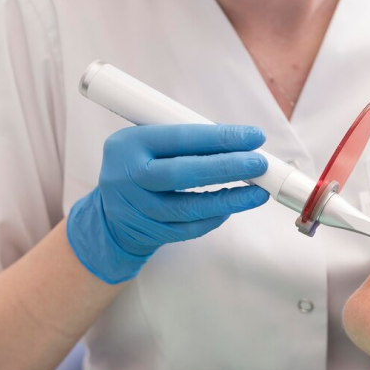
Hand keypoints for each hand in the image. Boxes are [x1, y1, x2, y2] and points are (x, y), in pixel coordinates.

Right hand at [67, 124, 269, 283]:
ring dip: (229, 199)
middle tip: (259, 164)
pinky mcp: (148, 232)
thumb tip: (241, 142)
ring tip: (257, 192)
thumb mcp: (151, 142)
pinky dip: (214, 218)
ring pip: (188, 208)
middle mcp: (127, 176)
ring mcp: (136, 209)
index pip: (180, 137)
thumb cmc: (143, 165)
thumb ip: (187, 140)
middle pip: (182, 174)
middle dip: (227, 168)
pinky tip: (232, 206)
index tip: (253, 136)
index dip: (220, 137)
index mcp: (129, 143)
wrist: (110, 211)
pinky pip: (188, 229)